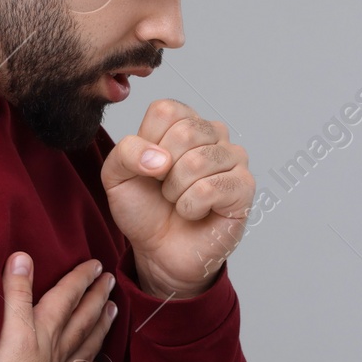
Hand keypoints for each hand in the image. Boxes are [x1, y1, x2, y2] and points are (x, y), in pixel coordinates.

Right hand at [0, 252, 117, 361]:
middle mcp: (58, 350)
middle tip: (112, 283)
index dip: (81, 278)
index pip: (68, 297)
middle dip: (97, 299)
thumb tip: (22, 256)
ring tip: (113, 315)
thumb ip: (16, 292)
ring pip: (86, 347)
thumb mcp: (10, 328)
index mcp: (46, 330)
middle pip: (83, 320)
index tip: (98, 264)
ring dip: (100, 329)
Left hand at [101, 99, 254, 298]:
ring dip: (176, 192)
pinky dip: (191, 207)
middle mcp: (213, 134)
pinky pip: (210, 188)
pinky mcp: (244, 186)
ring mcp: (233, 158)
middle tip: (165, 188)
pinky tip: (196, 212)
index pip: (166, 111)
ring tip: (179, 201)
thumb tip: (161, 158)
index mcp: (184, 122)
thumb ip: (126, 152)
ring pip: (197, 162)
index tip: (149, 168)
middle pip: (184, 133)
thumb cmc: (144, 209)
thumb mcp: (117, 176)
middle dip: (163, 171)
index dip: (148, 144)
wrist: (160, 250)